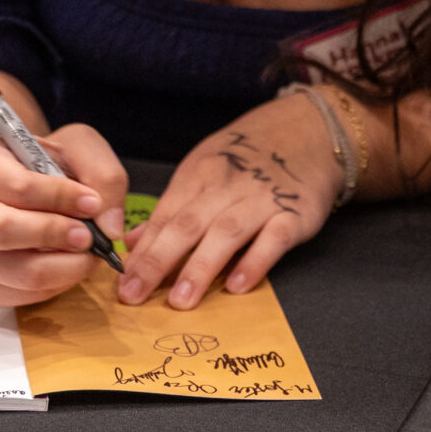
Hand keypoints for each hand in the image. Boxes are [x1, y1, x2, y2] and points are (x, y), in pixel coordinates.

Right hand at [0, 124, 127, 307]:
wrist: (14, 184)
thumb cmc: (42, 164)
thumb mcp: (75, 147)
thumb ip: (101, 175)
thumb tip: (108, 227)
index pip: (15, 187)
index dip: (59, 198)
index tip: (92, 203)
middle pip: (0, 231)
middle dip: (54, 235)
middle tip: (88, 236)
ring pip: (13, 271)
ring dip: (62, 267)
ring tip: (85, 254)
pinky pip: (16, 297)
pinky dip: (52, 286)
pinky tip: (66, 266)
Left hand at [116, 91, 342, 310]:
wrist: (309, 130)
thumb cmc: (249, 156)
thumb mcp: (204, 169)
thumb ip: (172, 209)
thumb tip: (133, 244)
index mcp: (198, 176)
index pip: (164, 217)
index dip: (141, 252)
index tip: (121, 283)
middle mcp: (226, 187)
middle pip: (186, 225)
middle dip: (157, 262)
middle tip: (134, 295)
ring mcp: (261, 200)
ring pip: (225, 233)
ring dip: (200, 267)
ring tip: (180, 301)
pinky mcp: (295, 213)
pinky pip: (273, 239)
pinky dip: (255, 262)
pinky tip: (237, 286)